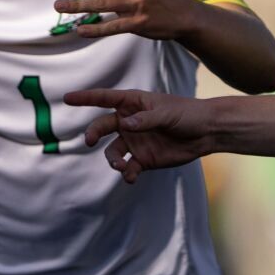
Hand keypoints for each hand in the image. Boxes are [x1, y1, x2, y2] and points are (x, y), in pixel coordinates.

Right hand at [64, 87, 213, 182]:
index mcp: (134, 104)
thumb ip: (146, 119)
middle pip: (102, 127)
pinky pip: (128, 167)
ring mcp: (135, 141)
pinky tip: (130, 176)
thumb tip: (125, 124)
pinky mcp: (143, 159)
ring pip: (113, 152)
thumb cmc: (188, 114)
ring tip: (121, 166)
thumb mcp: (168, 113)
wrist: (207, 133)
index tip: (67, 98)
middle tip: (90, 141)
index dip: (86, 98)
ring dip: (113, 160)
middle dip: (93, 133)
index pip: (105, 98)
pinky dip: (126, 173)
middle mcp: (129, 122)